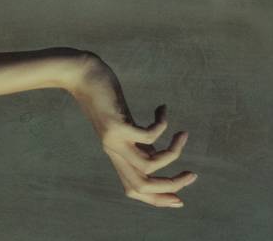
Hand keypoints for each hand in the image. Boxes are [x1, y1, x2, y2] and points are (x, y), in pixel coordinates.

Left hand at [68, 53, 198, 208]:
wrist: (79, 73)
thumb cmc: (104, 96)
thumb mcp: (124, 123)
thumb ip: (138, 141)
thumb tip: (159, 153)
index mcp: (116, 154)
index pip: (134, 190)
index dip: (157, 200)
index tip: (180, 199)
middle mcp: (113, 151)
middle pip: (142, 185)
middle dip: (171, 185)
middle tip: (192, 175)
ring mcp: (113, 139)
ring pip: (148, 165)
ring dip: (173, 153)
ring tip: (183, 135)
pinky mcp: (115, 124)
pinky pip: (146, 136)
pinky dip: (161, 126)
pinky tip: (162, 110)